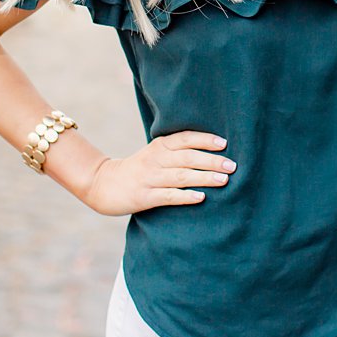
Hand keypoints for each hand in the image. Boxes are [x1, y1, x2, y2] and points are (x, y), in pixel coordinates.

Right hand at [83, 131, 234, 215]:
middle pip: (188, 157)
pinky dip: (185, 196)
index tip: (224, 143)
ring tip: (224, 180)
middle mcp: (155, 159)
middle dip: (212, 160)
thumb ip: (177, 150)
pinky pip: (168, 195)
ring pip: (181, 176)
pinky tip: (201, 197)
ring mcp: (149, 178)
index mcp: (160, 146)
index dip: (205, 140)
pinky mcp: (145, 197)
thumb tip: (213, 152)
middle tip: (232, 165)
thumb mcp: (155, 153)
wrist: (104, 184)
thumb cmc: (139, 168)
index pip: (185, 138)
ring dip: (204, 177)